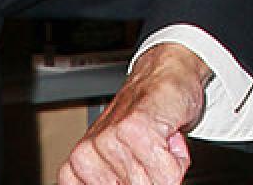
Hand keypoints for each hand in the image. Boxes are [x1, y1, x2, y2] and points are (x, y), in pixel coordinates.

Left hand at [57, 42, 212, 184]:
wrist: (158, 78)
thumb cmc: (140, 123)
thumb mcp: (120, 166)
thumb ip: (119, 183)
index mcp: (77, 169)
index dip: (135, 182)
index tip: (137, 168)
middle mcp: (85, 157)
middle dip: (152, 178)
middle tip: (148, 153)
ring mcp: (108, 142)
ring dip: (166, 168)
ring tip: (156, 143)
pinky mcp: (133, 130)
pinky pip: (167, 172)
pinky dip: (176, 159)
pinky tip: (165, 137)